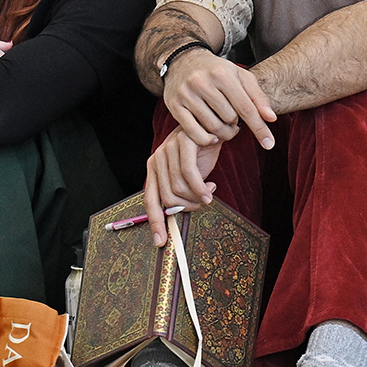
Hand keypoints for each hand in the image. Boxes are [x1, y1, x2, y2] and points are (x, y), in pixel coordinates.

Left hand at [144, 130, 221, 246]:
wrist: (217, 125)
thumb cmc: (203, 151)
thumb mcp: (190, 174)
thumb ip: (181, 190)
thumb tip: (179, 215)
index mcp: (154, 168)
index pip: (149, 200)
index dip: (155, 222)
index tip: (160, 241)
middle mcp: (157, 159)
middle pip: (166, 197)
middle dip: (186, 207)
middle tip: (201, 205)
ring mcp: (168, 150)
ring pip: (178, 188)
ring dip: (196, 197)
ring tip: (208, 193)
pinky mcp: (182, 144)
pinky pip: (189, 175)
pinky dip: (200, 188)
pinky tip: (210, 190)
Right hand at [164, 48, 275, 148]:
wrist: (183, 61)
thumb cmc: (217, 71)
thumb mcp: (241, 77)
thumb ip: (258, 97)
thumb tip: (271, 118)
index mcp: (222, 74)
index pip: (246, 107)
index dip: (259, 128)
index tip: (269, 144)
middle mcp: (202, 83)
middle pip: (229, 119)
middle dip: (236, 125)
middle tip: (235, 122)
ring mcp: (186, 94)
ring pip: (212, 127)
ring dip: (223, 133)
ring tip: (225, 127)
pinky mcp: (174, 105)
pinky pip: (192, 132)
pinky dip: (205, 139)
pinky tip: (211, 136)